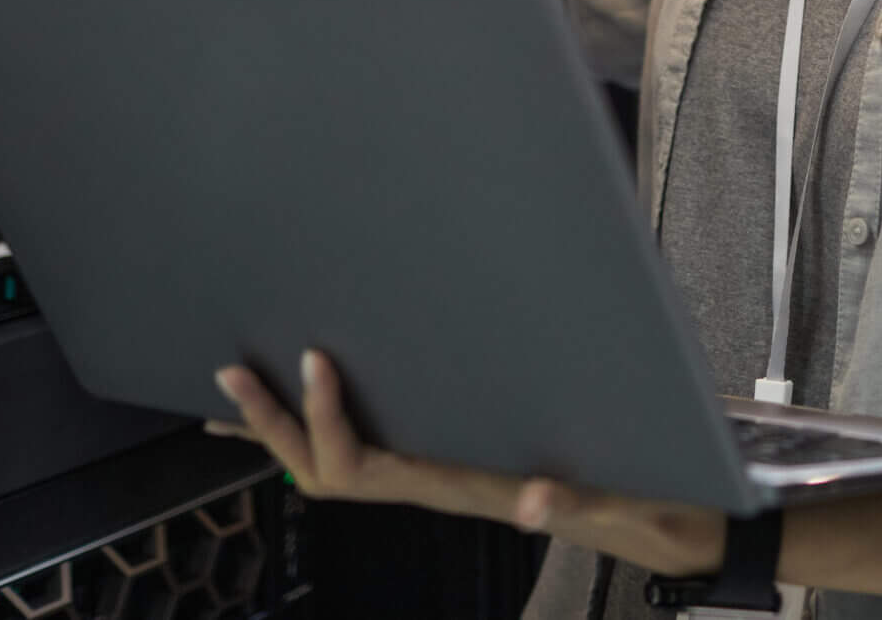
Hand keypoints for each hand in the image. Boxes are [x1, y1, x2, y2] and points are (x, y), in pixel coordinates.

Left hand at [210, 350, 729, 578]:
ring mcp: (431, 480)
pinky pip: (362, 455)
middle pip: (323, 470)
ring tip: (239, 391)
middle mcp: (430, 485)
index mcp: (453, 485)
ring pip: (333, 467)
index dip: (328, 418)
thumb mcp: (609, 496)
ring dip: (281, 430)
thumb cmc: (626, 498)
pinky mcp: (442, 468)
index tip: (317, 358)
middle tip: (235, 369)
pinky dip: (319, 431)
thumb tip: (538, 506)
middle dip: (273, 423)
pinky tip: (304, 409)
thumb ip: (575, 501)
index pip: (362, 465)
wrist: (646, 522)